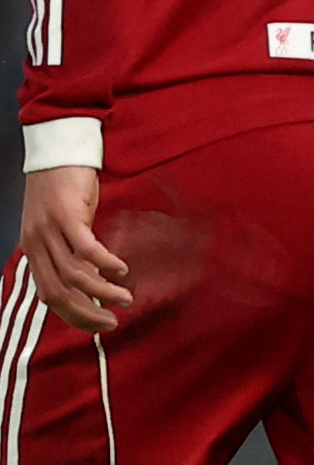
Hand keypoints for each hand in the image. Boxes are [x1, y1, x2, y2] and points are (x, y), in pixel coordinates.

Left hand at [20, 167, 132, 331]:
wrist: (59, 145)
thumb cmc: (63, 181)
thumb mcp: (60, 221)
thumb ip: (67, 247)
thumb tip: (88, 276)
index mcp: (33, 249)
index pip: (49, 296)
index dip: (73, 315)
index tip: (96, 324)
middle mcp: (37, 244)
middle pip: (59, 294)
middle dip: (87, 314)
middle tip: (112, 322)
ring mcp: (49, 231)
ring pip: (74, 277)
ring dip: (102, 293)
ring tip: (124, 298)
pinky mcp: (66, 215)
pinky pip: (86, 249)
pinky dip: (105, 264)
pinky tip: (121, 269)